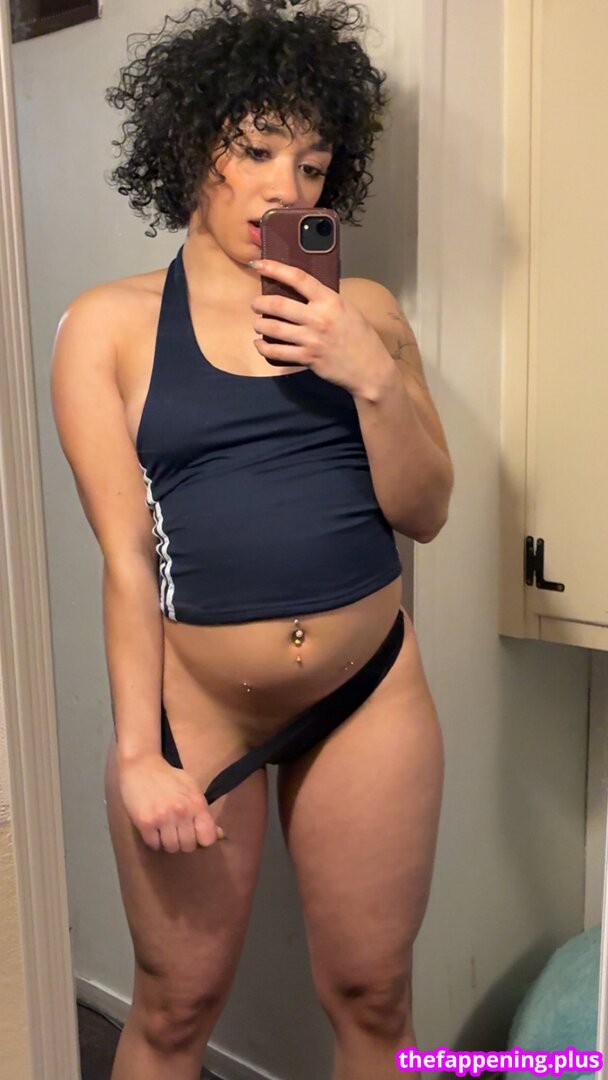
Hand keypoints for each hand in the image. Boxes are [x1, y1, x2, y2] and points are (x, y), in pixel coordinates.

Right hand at [118, 753, 225, 853]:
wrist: (141, 766)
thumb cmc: (169, 777)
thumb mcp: (192, 789)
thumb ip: (205, 812)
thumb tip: (219, 835)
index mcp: (197, 804)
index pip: (208, 838)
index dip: (202, 840)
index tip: (195, 835)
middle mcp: (182, 813)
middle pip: (189, 847)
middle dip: (184, 842)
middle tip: (177, 831)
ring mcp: (163, 819)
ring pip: (171, 848)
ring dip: (168, 842)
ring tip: (164, 831)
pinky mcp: (145, 823)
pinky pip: (153, 845)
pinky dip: (153, 841)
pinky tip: (153, 830)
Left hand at [249, 258, 386, 396]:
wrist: (370, 369)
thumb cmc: (360, 337)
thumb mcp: (346, 309)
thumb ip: (324, 300)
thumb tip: (301, 291)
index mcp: (330, 300)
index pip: (298, 278)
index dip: (274, 268)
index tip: (258, 264)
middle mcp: (319, 318)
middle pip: (278, 305)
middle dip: (260, 303)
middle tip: (255, 304)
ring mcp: (312, 340)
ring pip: (274, 329)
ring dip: (260, 325)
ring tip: (258, 324)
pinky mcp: (307, 358)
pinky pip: (277, 352)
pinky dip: (264, 347)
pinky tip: (260, 344)